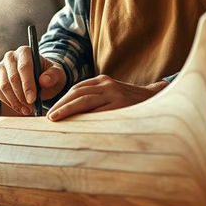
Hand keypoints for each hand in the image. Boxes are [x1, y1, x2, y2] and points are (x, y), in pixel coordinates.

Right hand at [0, 47, 66, 114]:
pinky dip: (8, 102)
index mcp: (25, 51)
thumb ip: (53, 75)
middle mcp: (10, 56)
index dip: (28, 85)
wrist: (41, 77)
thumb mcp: (57, 73)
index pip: (24, 68)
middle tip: (31, 108)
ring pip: (4, 86)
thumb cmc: (49, 74)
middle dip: (22, 96)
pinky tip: (19, 108)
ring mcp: (1, 67)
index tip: (33, 100)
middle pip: (13, 78)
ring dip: (15, 101)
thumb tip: (44, 81)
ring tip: (26, 110)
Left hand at [46, 75, 168, 120]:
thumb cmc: (130, 104)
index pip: (76, 89)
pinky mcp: (120, 104)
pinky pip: (98, 111)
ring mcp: (113, 93)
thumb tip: (73, 117)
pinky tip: (76, 124)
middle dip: (60, 105)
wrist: (157, 101)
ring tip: (54, 119)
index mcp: (102, 81)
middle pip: (76, 93)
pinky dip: (84, 117)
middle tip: (48, 117)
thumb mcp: (112, 97)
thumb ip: (95, 102)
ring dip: (66, 110)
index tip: (51, 112)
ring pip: (83, 100)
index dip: (62, 100)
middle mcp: (106, 84)